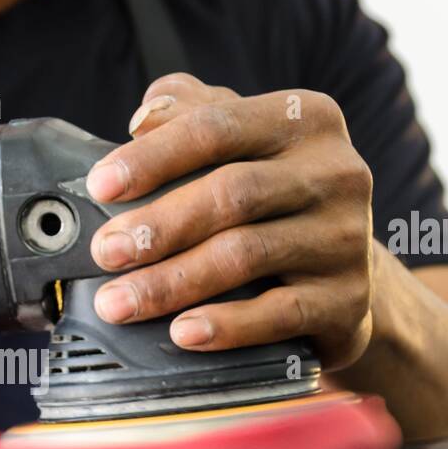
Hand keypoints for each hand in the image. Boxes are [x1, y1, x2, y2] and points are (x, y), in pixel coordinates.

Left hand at [86, 74, 373, 369]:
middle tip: (104, 253)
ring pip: (247, 255)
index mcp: (305, 120)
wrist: (342, 274)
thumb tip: (143, 118)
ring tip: (119, 302)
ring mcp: (346, 237)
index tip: (99, 187)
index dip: (154, 157)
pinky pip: (280, 313)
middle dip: (157, 226)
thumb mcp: (241, 145)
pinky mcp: (348, 299)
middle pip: (232, 194)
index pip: (218, 128)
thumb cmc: (272, 199)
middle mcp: (337, 172)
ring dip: (172, 282)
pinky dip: (226, 325)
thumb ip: (193, 114)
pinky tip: (182, 333)